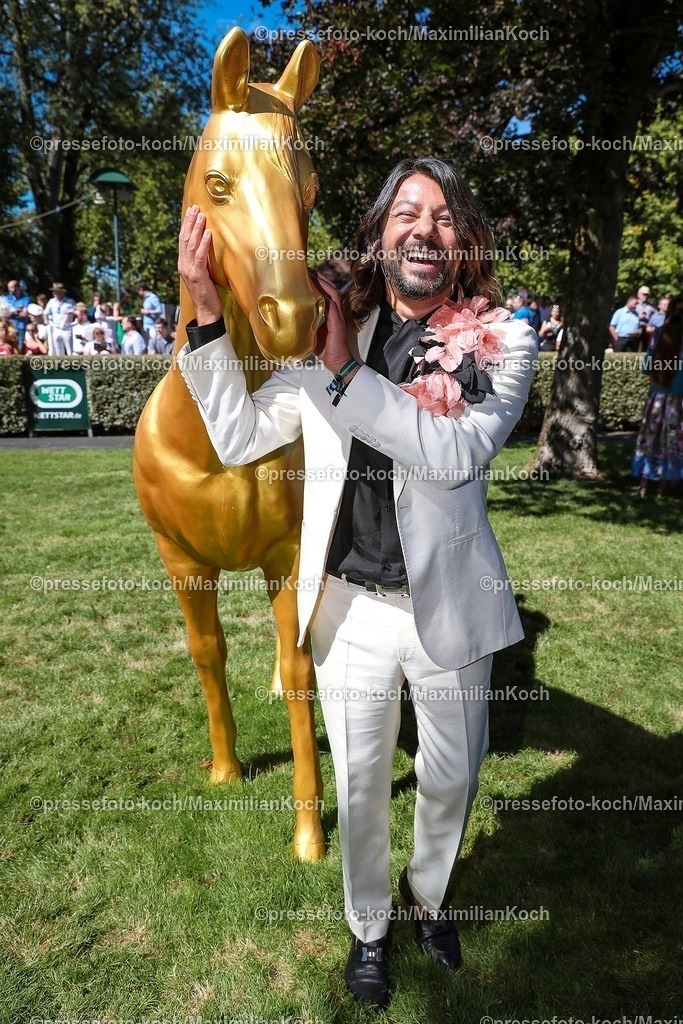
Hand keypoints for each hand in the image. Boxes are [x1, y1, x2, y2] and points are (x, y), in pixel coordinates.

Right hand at [178, 205, 222, 325]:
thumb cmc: (207, 293)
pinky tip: (207, 234)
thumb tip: (206, 245)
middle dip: (190, 222)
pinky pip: (200, 256)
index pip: (183, 240)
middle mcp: (183, 265)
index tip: (191, 211)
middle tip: (195, 208)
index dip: (186, 225)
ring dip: (196, 229)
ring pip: (191, 245)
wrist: (206, 311)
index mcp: (183, 263)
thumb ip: (201, 260)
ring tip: (201, 216)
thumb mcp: (202, 273)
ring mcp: (188, 270)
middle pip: (185, 239)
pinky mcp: (197, 275)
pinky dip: (203, 244)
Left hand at [309, 270, 353, 373]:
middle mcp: (336, 311)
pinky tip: (317, 289)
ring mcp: (338, 316)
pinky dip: (325, 295)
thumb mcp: (312, 333)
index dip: (317, 280)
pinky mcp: (337, 322)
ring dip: (322, 282)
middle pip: (329, 287)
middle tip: (305, 268)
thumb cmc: (325, 350)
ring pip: (332, 292)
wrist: (337, 363)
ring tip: (310, 273)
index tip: (304, 273)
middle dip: (318, 276)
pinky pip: (332, 305)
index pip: (325, 291)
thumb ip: (305, 324)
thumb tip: (288, 320)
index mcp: (330, 312)